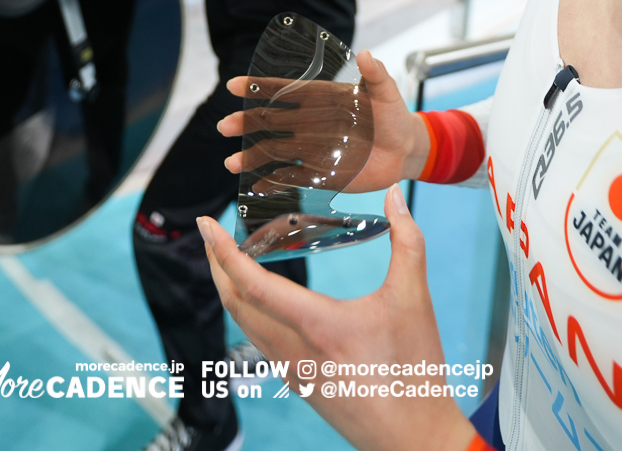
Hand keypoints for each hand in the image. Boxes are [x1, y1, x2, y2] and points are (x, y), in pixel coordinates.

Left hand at [200, 187, 477, 450]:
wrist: (413, 437)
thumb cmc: (415, 370)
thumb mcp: (415, 299)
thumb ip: (407, 241)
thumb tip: (395, 196)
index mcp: (316, 326)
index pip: (252, 283)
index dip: (223, 251)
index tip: (206, 224)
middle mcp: (293, 350)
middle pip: (235, 303)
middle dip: (216, 265)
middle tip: (209, 234)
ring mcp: (291, 371)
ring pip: (244, 324)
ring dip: (229, 289)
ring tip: (227, 260)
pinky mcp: (297, 384)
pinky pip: (258, 341)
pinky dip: (247, 313)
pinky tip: (258, 300)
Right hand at [220, 51, 427, 191]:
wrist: (407, 150)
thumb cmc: (395, 116)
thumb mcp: (387, 92)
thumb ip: (376, 75)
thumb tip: (366, 54)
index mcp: (321, 98)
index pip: (285, 90)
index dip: (260, 87)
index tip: (235, 86)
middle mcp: (310, 122)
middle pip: (271, 121)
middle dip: (246, 123)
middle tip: (225, 126)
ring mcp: (313, 148)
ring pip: (275, 151)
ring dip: (253, 157)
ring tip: (231, 164)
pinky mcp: (322, 173)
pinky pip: (293, 178)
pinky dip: (274, 182)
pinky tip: (256, 187)